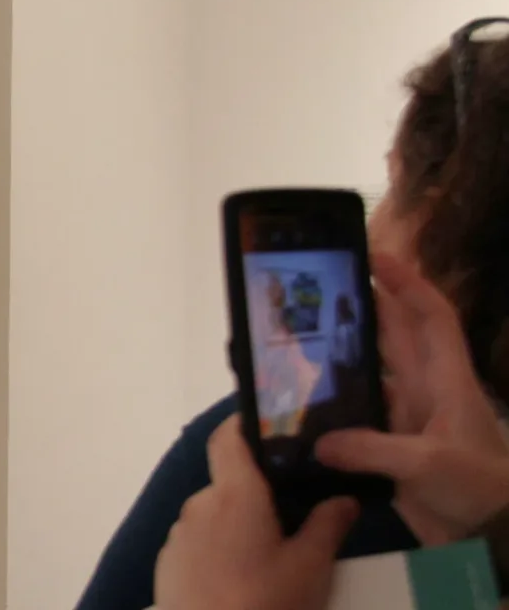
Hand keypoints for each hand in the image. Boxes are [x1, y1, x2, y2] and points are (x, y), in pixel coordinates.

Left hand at [155, 417, 357, 609]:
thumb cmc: (264, 602)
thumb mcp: (311, 568)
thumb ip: (328, 526)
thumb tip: (343, 499)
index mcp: (235, 494)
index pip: (229, 437)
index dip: (245, 424)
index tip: (270, 424)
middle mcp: (200, 504)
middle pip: (230, 483)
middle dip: (258, 495)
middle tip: (294, 516)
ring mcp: (179, 535)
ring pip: (215, 515)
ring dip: (240, 526)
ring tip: (272, 557)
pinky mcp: (168, 563)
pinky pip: (199, 542)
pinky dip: (220, 549)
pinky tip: (242, 579)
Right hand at [314, 255, 508, 543]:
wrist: (490, 536)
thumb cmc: (475, 486)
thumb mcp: (427, 464)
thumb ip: (371, 449)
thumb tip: (318, 442)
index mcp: (446, 380)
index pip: (432, 317)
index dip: (408, 282)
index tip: (375, 255)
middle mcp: (428, 391)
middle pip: (397, 335)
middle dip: (367, 305)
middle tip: (323, 285)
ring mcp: (411, 418)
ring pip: (376, 372)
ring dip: (346, 353)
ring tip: (302, 335)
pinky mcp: (394, 446)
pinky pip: (361, 414)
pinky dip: (337, 404)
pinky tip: (306, 402)